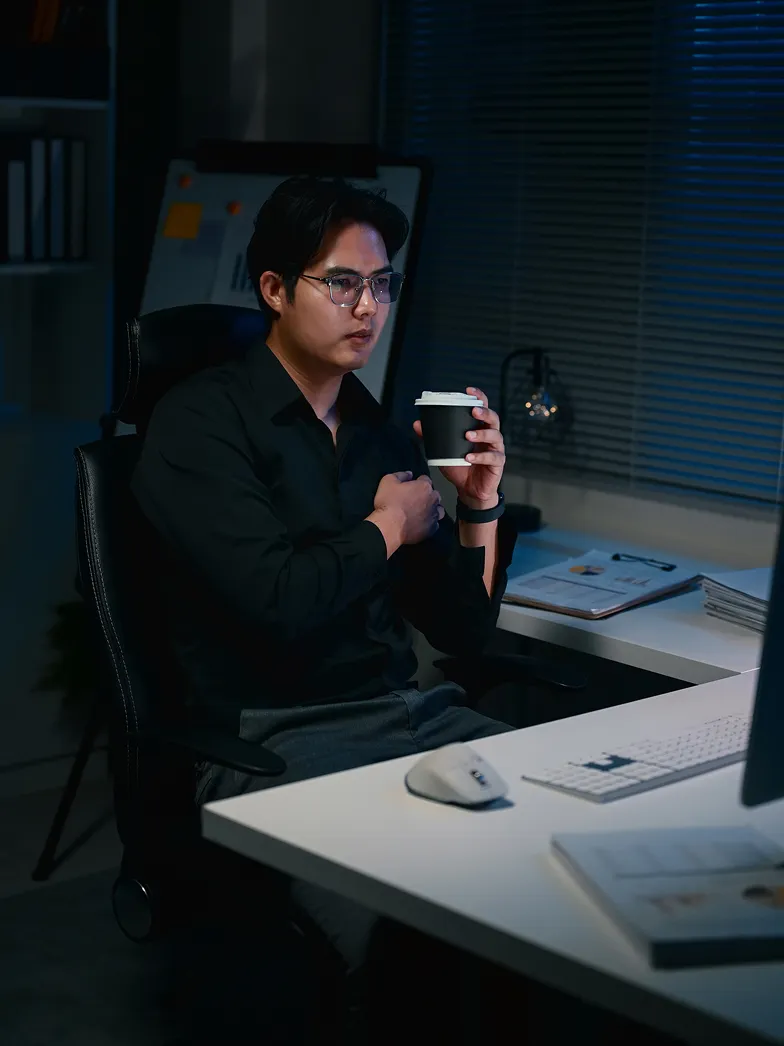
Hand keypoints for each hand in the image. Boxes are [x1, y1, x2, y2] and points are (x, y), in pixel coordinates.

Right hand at [372, 471, 443, 545]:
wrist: (390, 528)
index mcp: (424, 487)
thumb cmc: (389, 505)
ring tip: (420, 511)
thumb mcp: (388, 481)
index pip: (426, 480)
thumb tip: (408, 474)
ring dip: (431, 509)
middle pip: (434, 494)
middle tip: (414, 499)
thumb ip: (400, 475)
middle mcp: (432, 500)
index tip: (412, 486)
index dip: (417, 482)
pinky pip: (434, 524)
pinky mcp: (431, 529)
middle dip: (426, 495)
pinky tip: (420, 523)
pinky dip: (429, 523)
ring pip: (438, 510)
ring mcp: (433, 516)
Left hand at [413, 387, 504, 509]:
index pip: (483, 408)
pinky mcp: (497, 464)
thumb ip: (432, 437)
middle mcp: (490, 436)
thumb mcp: (443, 451)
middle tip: (473, 411)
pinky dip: (481, 456)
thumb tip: (417, 424)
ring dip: (481, 433)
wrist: (469, 490)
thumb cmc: (460, 467)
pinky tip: (470, 457)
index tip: (470, 391)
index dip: (479, 398)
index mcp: (479, 428)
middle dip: (484, 412)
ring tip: (467, 435)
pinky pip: (493, 457)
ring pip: (495, 436)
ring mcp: (495, 449)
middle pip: (493, 419)